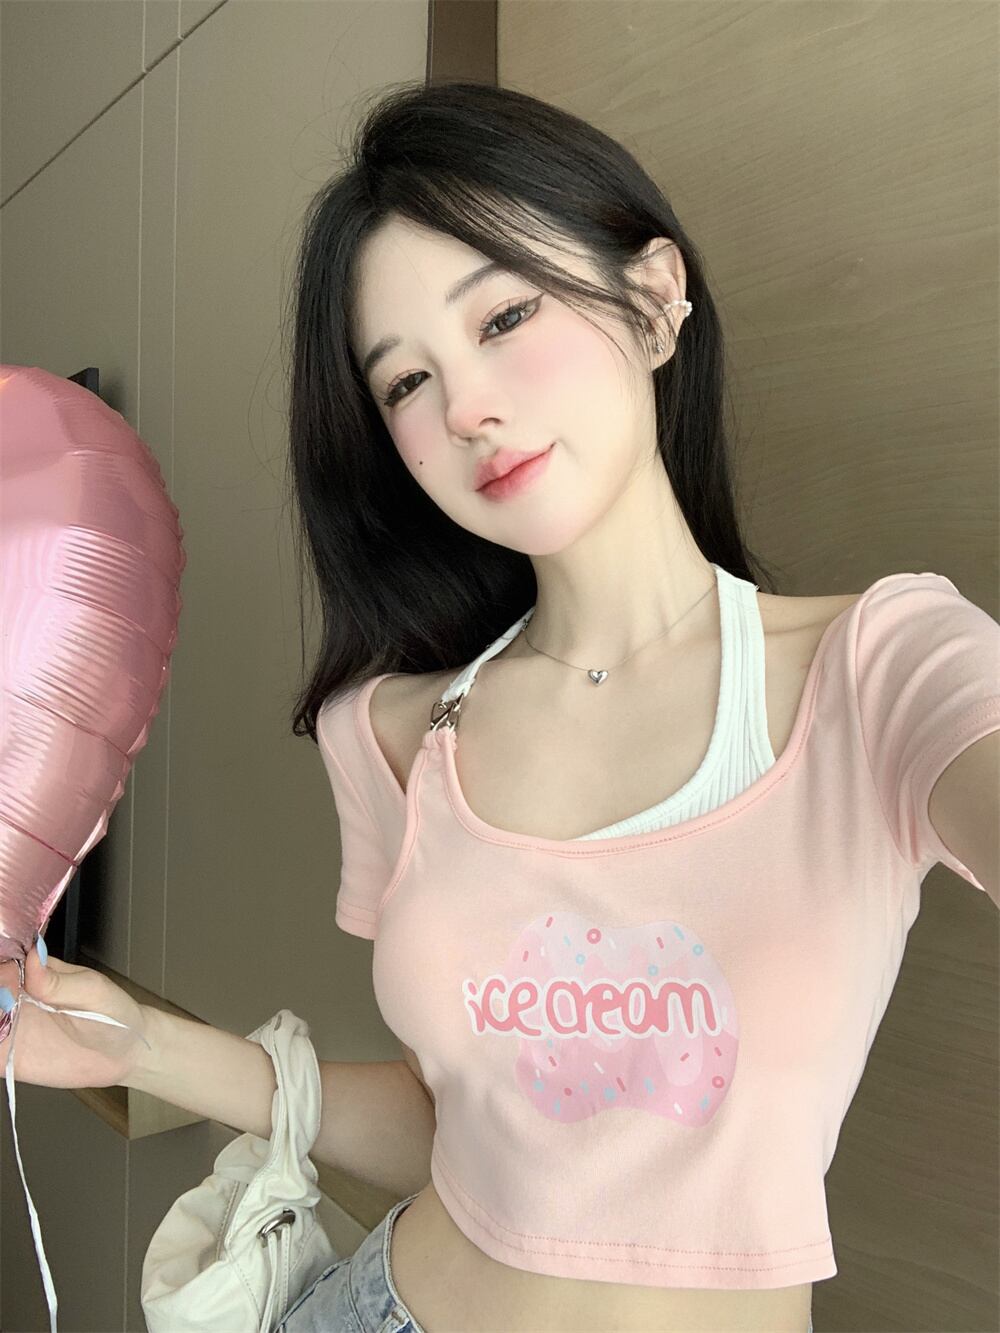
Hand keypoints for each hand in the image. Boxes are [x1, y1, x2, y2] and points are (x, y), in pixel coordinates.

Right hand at [0, 943, 149, 1089]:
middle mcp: (15, 997)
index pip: (2, 963)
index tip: (2, 978)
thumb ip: (59, 982)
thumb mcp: (91, 992)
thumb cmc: (114, 1013)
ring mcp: (9, 1027)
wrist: (124, 1054)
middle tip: (0, 1004)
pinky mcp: (8, 1057)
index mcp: (34, 973)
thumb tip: (34, 956)